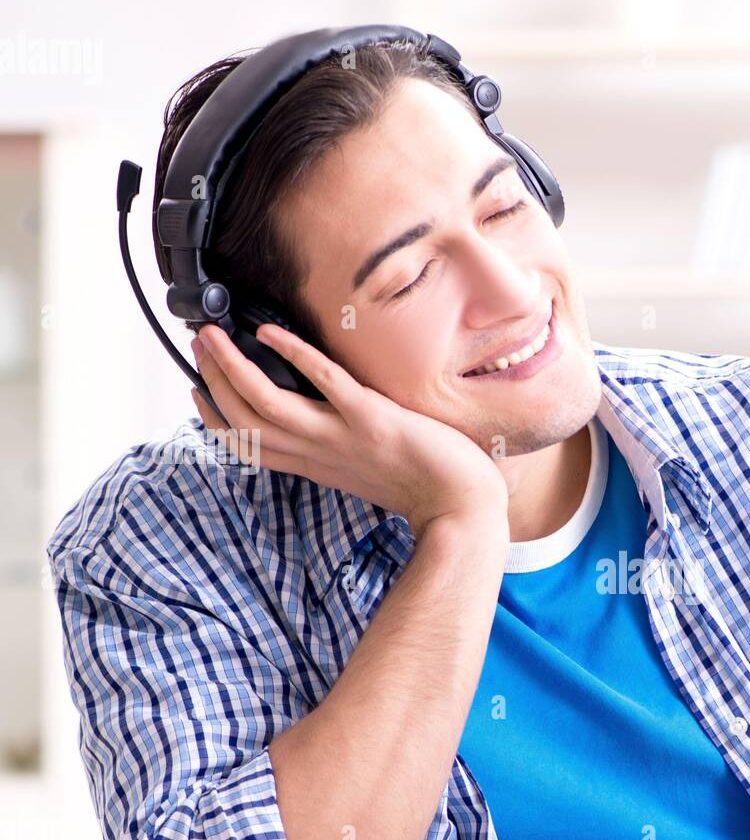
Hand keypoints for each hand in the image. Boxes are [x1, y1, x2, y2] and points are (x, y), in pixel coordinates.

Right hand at [188, 323, 506, 537]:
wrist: (462, 508)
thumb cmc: (422, 487)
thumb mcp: (362, 471)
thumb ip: (334, 449)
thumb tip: (318, 421)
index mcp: (316, 465)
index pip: (248, 446)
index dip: (215, 418)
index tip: (197, 389)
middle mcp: (321, 453)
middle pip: (246, 422)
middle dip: (214, 382)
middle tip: (198, 346)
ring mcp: (344, 436)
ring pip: (268, 405)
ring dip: (234, 368)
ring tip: (214, 336)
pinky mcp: (374, 420)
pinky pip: (328, 383)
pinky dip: (295, 356)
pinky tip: (271, 332)